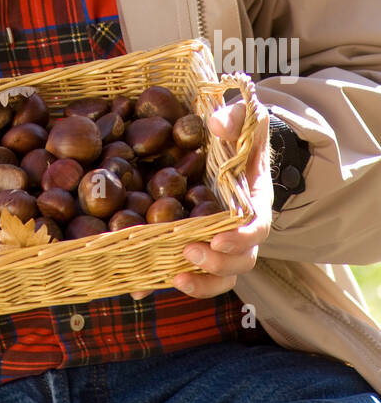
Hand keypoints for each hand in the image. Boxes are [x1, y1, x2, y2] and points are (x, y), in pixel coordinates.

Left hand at [130, 93, 272, 300]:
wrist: (233, 144)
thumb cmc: (238, 131)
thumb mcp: (242, 116)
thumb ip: (233, 117)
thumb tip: (217, 125)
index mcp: (255, 198)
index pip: (259, 225)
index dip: (243, 237)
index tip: (219, 238)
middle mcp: (243, 227)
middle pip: (242, 259)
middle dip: (218, 263)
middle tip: (190, 252)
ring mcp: (222, 240)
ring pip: (223, 275)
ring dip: (203, 283)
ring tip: (175, 277)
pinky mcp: (199, 244)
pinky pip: (194, 272)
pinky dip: (171, 282)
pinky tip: (143, 286)